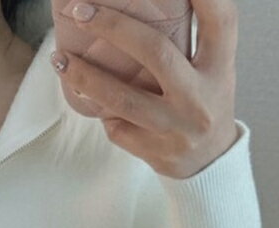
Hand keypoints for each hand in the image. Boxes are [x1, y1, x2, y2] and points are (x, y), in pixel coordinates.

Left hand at [51, 0, 239, 178]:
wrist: (208, 162)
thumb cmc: (203, 103)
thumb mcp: (211, 69)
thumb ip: (188, 40)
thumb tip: (138, 8)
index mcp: (219, 68)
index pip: (220, 21)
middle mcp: (199, 97)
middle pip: (155, 52)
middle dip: (113, 27)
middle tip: (80, 11)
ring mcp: (175, 127)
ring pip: (122, 98)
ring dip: (84, 76)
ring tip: (59, 59)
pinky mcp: (153, 151)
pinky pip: (115, 125)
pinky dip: (98, 108)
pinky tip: (83, 94)